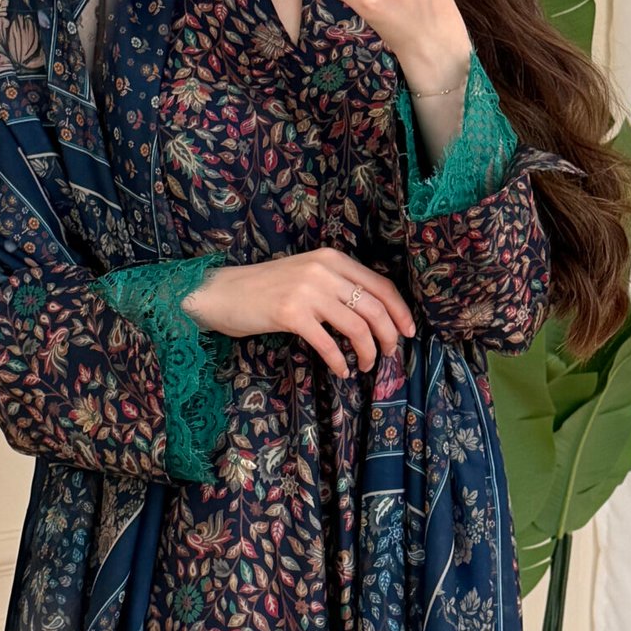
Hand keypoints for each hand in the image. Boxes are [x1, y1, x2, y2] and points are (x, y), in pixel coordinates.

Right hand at [181, 249, 415, 376]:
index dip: (400, 311)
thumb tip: (373, 314)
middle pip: (375, 307)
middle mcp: (324, 270)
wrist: (222, 292)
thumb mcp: (306, 275)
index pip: (381, 285)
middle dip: (389, 336)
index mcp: (332, 258)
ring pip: (357, 327)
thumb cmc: (265, 288)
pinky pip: (328, 344)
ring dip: (368, 352)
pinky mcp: (291, 314)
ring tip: (366, 366)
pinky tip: (342, 371)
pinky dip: (340, 361)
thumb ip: (337, 285)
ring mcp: (308, 291)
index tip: (409, 332)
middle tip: (389, 354)